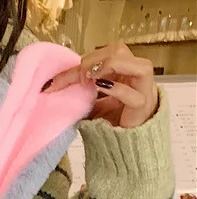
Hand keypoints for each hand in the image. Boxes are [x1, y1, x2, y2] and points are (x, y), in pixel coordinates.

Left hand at [42, 43, 157, 127]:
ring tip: (91, 79)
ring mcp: (144, 92)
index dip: (82, 61)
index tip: (59, 78)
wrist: (124, 147)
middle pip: (120, 51)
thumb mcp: (92, 103)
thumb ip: (81, 90)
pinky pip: (133, 95)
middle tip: (80, 75)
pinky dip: (116, 89)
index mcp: (125, 71)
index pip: (105, 54)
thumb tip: (54, 84)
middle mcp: (137, 77)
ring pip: (140, 66)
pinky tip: (100, 87)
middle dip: (95, 59)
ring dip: (110, 66)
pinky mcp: (142, 109)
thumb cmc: (110, 123)